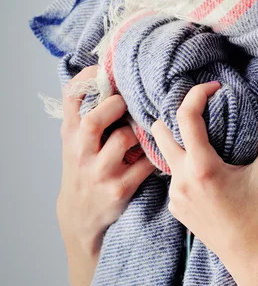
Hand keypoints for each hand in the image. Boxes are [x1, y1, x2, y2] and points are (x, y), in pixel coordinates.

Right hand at [56, 65, 155, 255]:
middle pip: (93, 121)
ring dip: (139, 131)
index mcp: (71, 133)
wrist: (80, 214)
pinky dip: (154, 154)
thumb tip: (111, 76)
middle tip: (128, 103)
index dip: (88, 79)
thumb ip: (88, 113)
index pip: (71, 98)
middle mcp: (81, 152)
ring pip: (123, 139)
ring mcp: (99, 172)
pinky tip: (157, 150)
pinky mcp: (119, 189)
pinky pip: (144, 163)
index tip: (105, 70)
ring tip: (145, 129)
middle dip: (115, 106)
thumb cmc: (85, 166)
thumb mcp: (76, 141)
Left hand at [150, 81, 257, 285]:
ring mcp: (174, 196)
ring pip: (165, 154)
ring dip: (180, 141)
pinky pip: (172, 176)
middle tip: (202, 112)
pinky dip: (184, 165)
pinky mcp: (176, 209)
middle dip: (177, 115)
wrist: (253, 261)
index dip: (198, 93)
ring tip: (204, 138)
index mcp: (201, 167)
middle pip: (160, 130)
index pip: (186, 116)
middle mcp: (181, 179)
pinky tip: (206, 171)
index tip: (215, 88)